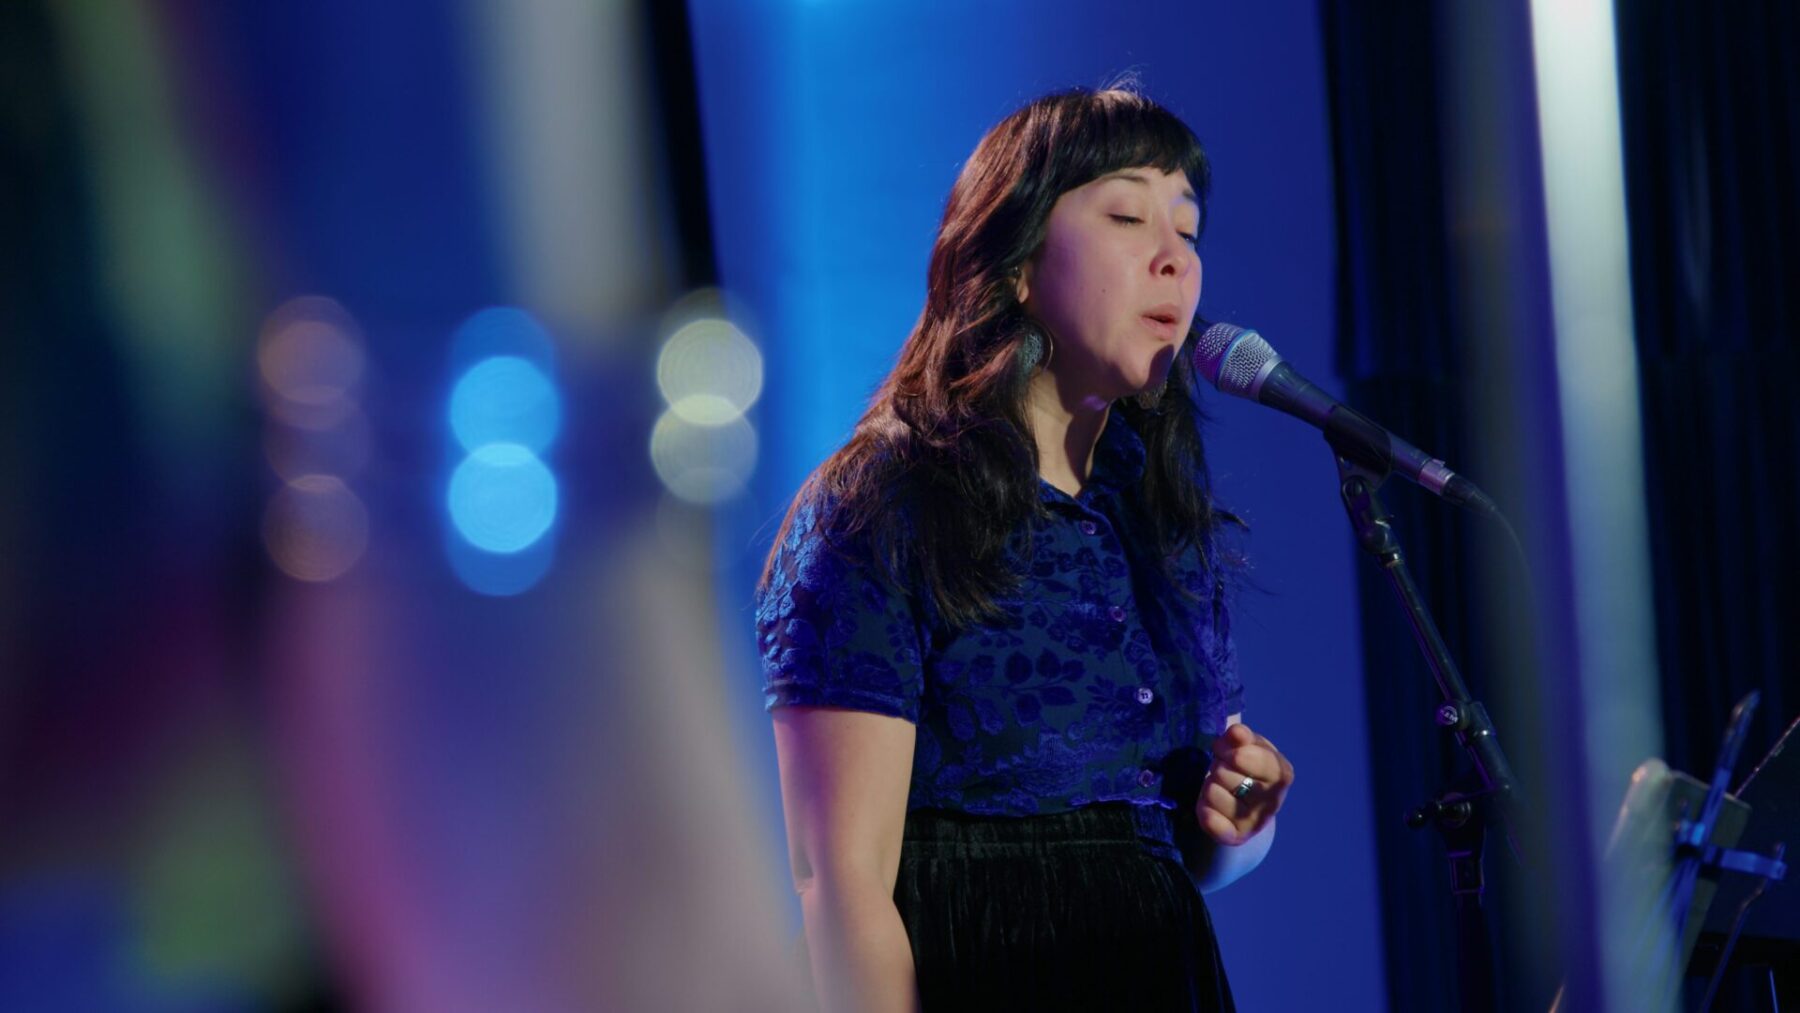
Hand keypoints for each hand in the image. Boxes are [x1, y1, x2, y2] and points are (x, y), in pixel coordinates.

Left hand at [1197, 722, 1293, 845]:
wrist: (1244, 806)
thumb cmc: (1245, 769)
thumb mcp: (1245, 746)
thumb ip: (1241, 736)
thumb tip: (1237, 733)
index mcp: (1281, 773)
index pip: (1244, 756)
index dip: (1227, 750)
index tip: (1226, 751)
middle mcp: (1272, 801)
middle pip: (1223, 773)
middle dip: (1218, 766)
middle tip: (1224, 771)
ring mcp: (1254, 822)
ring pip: (1212, 793)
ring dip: (1209, 785)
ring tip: (1221, 788)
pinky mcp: (1236, 837)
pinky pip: (1209, 820)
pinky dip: (1204, 810)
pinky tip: (1211, 807)